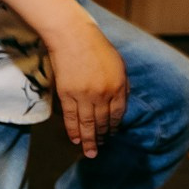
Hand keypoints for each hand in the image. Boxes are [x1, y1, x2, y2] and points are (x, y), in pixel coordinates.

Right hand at [47, 16, 127, 157]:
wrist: (72, 36)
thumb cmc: (96, 46)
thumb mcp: (118, 64)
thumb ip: (122, 84)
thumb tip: (121, 100)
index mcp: (118, 87)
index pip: (118, 115)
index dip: (114, 127)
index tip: (111, 135)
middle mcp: (103, 95)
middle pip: (103, 122)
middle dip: (102, 137)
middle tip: (100, 149)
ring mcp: (84, 95)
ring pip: (87, 124)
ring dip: (89, 140)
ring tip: (89, 153)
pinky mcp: (67, 94)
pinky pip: (70, 117)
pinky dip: (73, 129)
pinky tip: (75, 139)